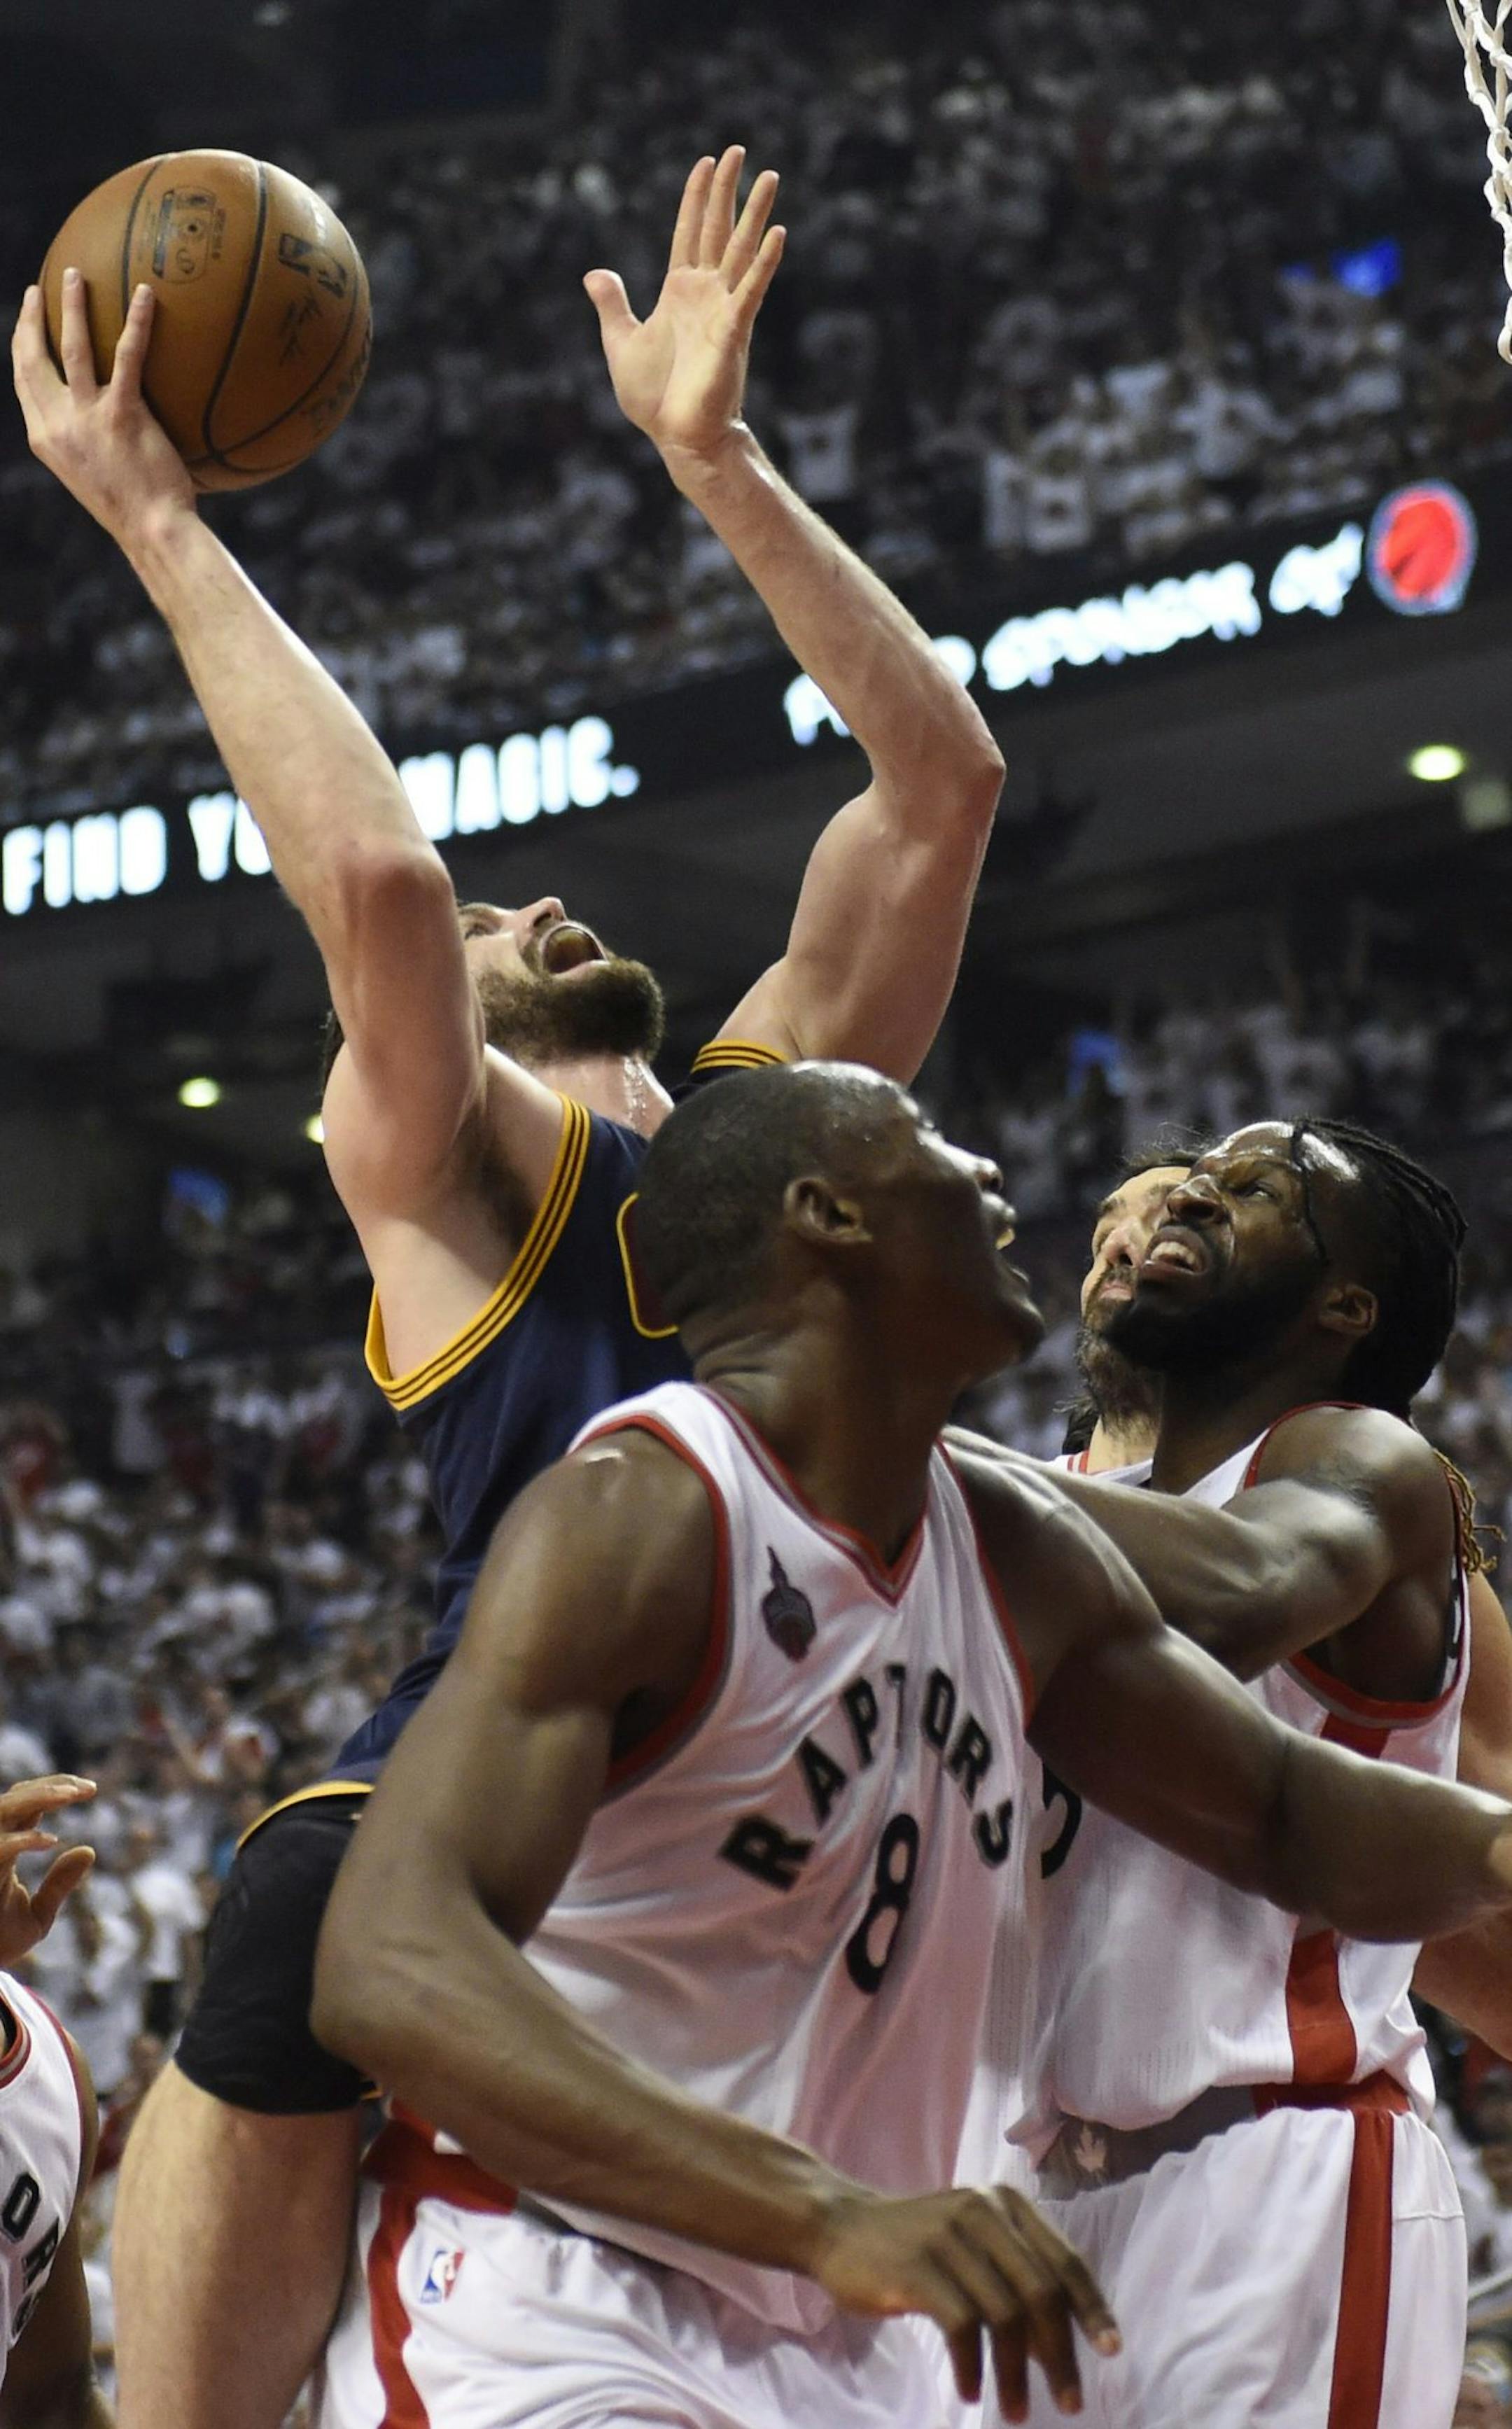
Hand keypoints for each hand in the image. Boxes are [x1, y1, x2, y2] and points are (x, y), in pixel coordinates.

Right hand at [0, 1774, 96, 1968]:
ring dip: (37, 1797)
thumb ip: (59, 1884)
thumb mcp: (37, 1915)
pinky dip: (22, 1840)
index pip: (26, 1804)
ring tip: (71, 1795)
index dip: (56, 1788)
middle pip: (15, 1798)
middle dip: (51, 1786)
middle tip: (87, 1788)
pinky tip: (50, 1842)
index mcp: (3, 1851)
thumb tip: (89, 1850)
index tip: (90, 1789)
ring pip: (2, 1810)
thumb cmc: (0, 1944)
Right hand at [12, 271, 196, 549]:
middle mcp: (57, 424)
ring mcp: (87, 417)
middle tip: (39, 288)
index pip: (23, 382)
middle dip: (32, 318)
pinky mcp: (122, 414)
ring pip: (71, 346)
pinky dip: (137, 322)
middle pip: (32, 357)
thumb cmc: (135, 513)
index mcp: (44, 439)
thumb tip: (105, 423)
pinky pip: (128, 356)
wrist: (153, 532)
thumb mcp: (96, 476)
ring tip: (76, 275)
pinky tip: (147, 295)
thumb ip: (88, 443)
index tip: (27, 322)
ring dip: (71, 305)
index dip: (21, 347)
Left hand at [583, 147, 783, 469]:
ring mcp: (723, 309)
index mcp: (678, 292)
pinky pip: (751, 289)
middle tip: (739, 150)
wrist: (677, 436)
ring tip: (770, 177)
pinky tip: (778, 234)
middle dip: (727, 189)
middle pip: (718, 229)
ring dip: (756, 213)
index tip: (705, 162)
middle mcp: (704, 293)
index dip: (695, 197)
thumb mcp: (621, 341)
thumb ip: (612, 304)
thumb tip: (595, 273)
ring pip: (741, 250)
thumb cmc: (654, 397)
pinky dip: (763, 262)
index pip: (688, 232)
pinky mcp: (734, 330)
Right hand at [809, 2183, 1118, 2419]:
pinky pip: (961, 2327)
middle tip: (1070, 2403)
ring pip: (1004, 2316)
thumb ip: (1016, 2281)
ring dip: (1015, 2375)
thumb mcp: (973, 2246)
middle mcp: (983, 2211)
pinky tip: (969, 2390)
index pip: (1065, 2259)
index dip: (1092, 2308)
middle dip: (1061, 2356)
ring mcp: (948, 2236)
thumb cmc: (916, 2244)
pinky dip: (972, 2367)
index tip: (1111, 2352)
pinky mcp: (915, 2267)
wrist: (839, 2226)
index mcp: (1006, 2204)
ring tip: (1016, 2412)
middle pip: (1041, 2293)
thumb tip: (1057, 2347)